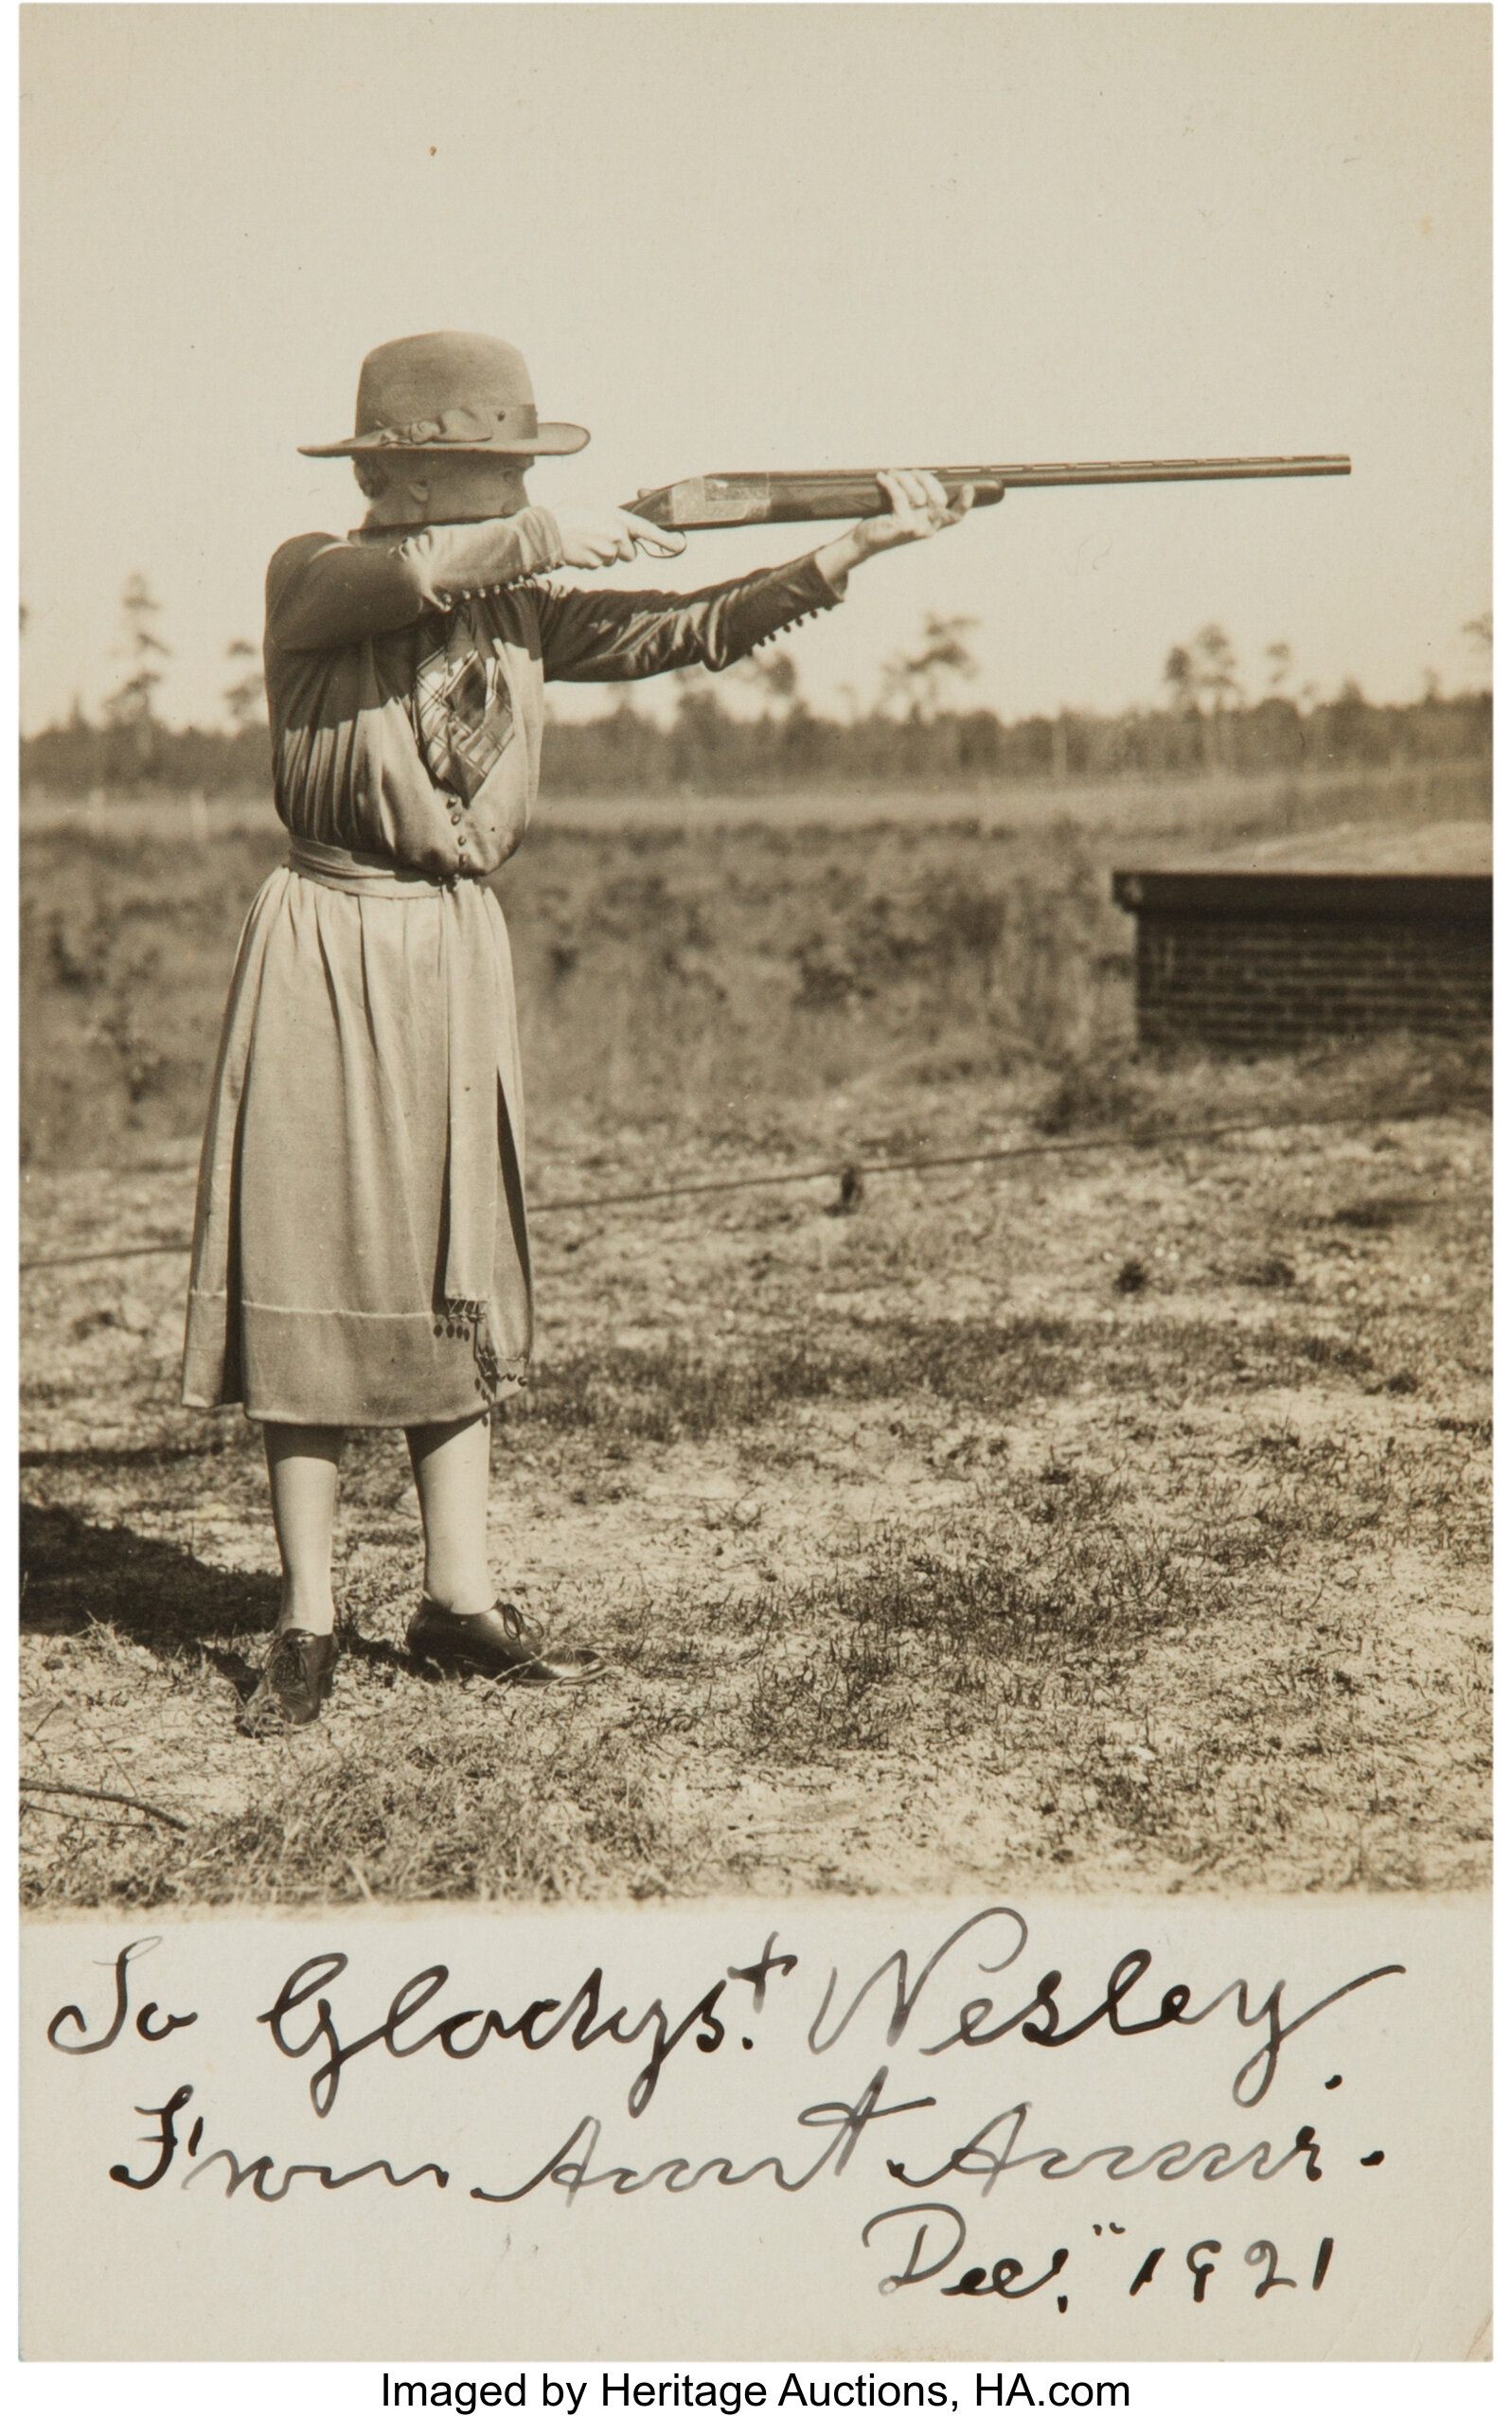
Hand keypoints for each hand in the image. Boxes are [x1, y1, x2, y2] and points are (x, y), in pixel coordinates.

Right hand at [555, 507, 686, 567]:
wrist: (547, 530)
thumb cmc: (570, 512)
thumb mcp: (595, 505)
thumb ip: (613, 516)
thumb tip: (622, 528)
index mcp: (618, 519)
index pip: (647, 531)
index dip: (664, 539)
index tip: (679, 545)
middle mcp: (616, 537)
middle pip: (630, 552)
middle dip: (620, 548)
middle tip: (601, 536)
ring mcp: (606, 553)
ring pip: (614, 559)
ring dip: (605, 553)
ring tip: (586, 539)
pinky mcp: (596, 565)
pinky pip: (600, 565)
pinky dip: (592, 559)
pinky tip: (580, 548)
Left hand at [860, 469, 975, 551]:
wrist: (865, 541)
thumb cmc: (884, 520)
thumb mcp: (905, 509)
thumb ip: (918, 497)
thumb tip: (920, 474)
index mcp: (933, 524)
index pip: (956, 516)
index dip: (965, 503)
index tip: (968, 487)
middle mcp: (928, 528)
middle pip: (940, 499)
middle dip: (926, 479)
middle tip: (911, 472)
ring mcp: (917, 530)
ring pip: (920, 495)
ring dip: (905, 478)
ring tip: (892, 474)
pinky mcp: (903, 527)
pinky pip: (900, 497)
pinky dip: (891, 483)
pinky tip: (882, 478)